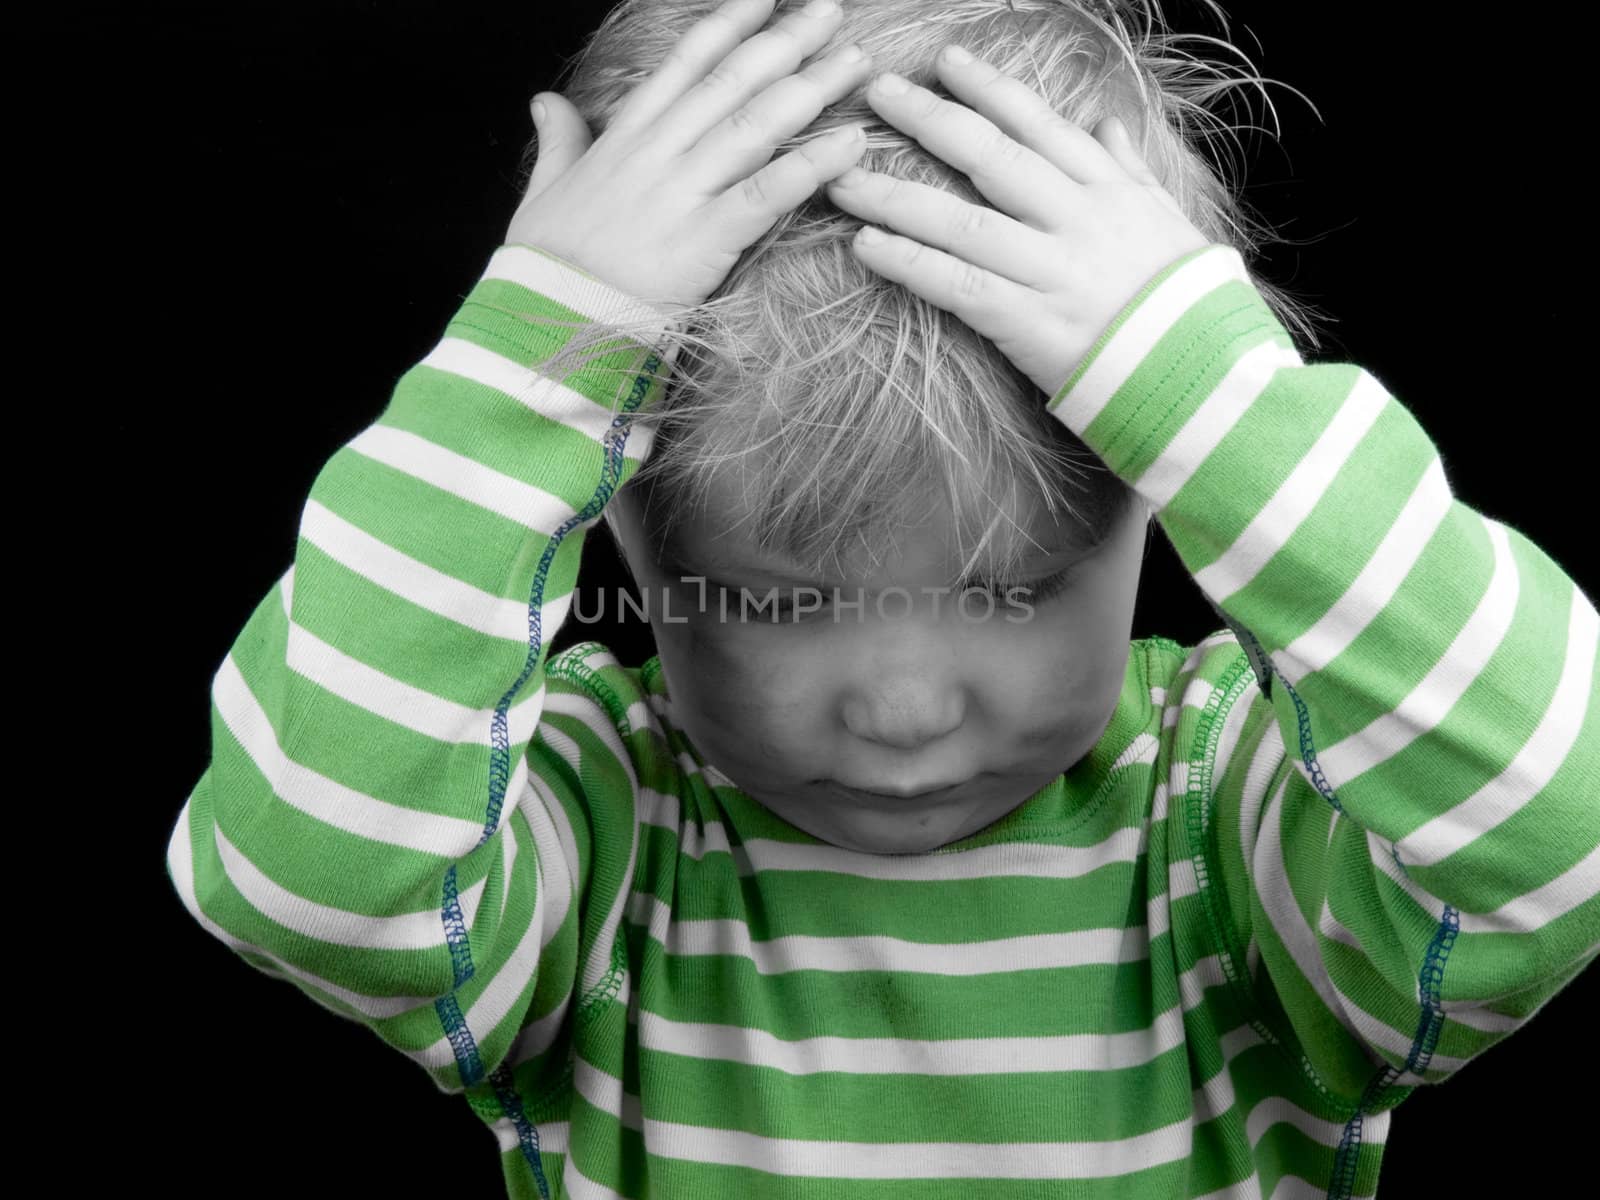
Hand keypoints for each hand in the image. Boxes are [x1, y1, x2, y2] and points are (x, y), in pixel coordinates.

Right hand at [506, 0, 873, 312]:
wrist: (546, 319)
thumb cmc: (546, 265)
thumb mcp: (544, 192)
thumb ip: (559, 140)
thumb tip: (545, 100)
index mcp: (624, 139)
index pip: (685, 65)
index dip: (729, 26)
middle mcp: (657, 154)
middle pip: (732, 83)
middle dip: (786, 43)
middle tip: (831, 15)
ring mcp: (682, 194)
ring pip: (756, 127)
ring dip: (810, 90)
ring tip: (854, 64)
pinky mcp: (705, 239)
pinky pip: (768, 193)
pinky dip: (811, 166)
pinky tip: (849, 144)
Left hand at [825, 46, 1209, 400]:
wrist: (1210, 380)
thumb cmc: (1188, 304)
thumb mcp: (1168, 222)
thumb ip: (1130, 169)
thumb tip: (1105, 123)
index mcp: (1109, 191)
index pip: (1039, 124)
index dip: (988, 89)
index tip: (945, 60)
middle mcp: (1077, 220)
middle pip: (990, 157)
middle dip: (929, 120)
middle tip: (877, 94)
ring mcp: (1052, 270)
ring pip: (960, 221)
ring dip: (894, 196)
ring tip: (841, 178)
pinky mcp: (1030, 324)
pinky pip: (958, 286)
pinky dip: (909, 263)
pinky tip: (865, 246)